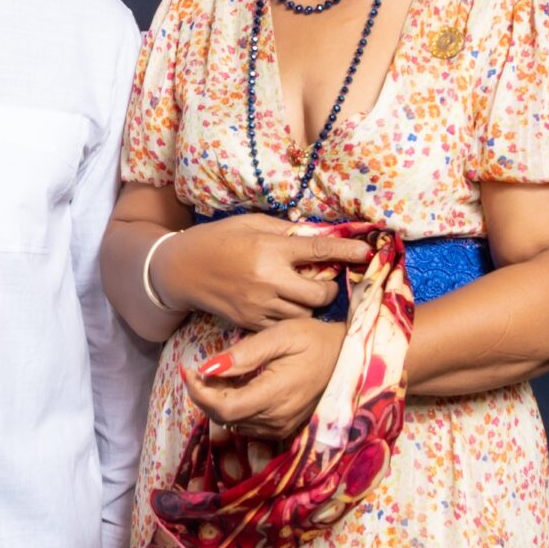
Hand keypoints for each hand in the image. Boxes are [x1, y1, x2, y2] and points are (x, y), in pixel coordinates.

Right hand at [155, 215, 370, 328]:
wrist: (181, 270)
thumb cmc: (218, 240)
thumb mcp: (251, 224)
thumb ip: (286, 231)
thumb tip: (319, 235)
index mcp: (269, 250)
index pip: (318, 251)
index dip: (346, 252)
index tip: (367, 251)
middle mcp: (268, 280)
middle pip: (319, 293)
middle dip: (329, 287)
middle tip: (325, 280)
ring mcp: (260, 305)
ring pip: (305, 313)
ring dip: (311, 303)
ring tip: (302, 291)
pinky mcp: (251, 323)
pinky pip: (285, 324)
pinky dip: (292, 315)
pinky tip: (285, 304)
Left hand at [181, 317, 343, 438]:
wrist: (346, 356)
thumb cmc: (313, 339)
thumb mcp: (280, 335)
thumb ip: (244, 353)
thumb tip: (208, 368)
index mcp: (275, 394)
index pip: (224, 408)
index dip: (199, 393)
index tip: (188, 370)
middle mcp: (277, 418)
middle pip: (224, 418)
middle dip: (205, 395)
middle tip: (200, 369)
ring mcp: (281, 427)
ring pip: (233, 423)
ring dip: (218, 402)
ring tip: (219, 375)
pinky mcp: (283, 428)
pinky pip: (247, 425)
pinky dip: (234, 408)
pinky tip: (236, 386)